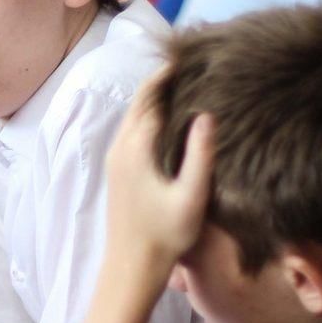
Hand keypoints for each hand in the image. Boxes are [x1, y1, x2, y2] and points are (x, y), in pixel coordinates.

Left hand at [105, 79, 214, 267]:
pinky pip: (131, 130)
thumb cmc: (166, 233)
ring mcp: (115, 158)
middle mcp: (119, 147)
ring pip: (133, 116)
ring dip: (153, 98)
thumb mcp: (192, 195)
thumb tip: (206, 115)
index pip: (150, 98)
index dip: (168, 76)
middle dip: (160, 82)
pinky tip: (168, 120)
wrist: (131, 264)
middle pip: (138, 103)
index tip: (190, 58)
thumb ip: (199, 154)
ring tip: (183, 85)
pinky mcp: (117, 169)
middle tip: (190, 65)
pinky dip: (148, 116)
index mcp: (136, 147)